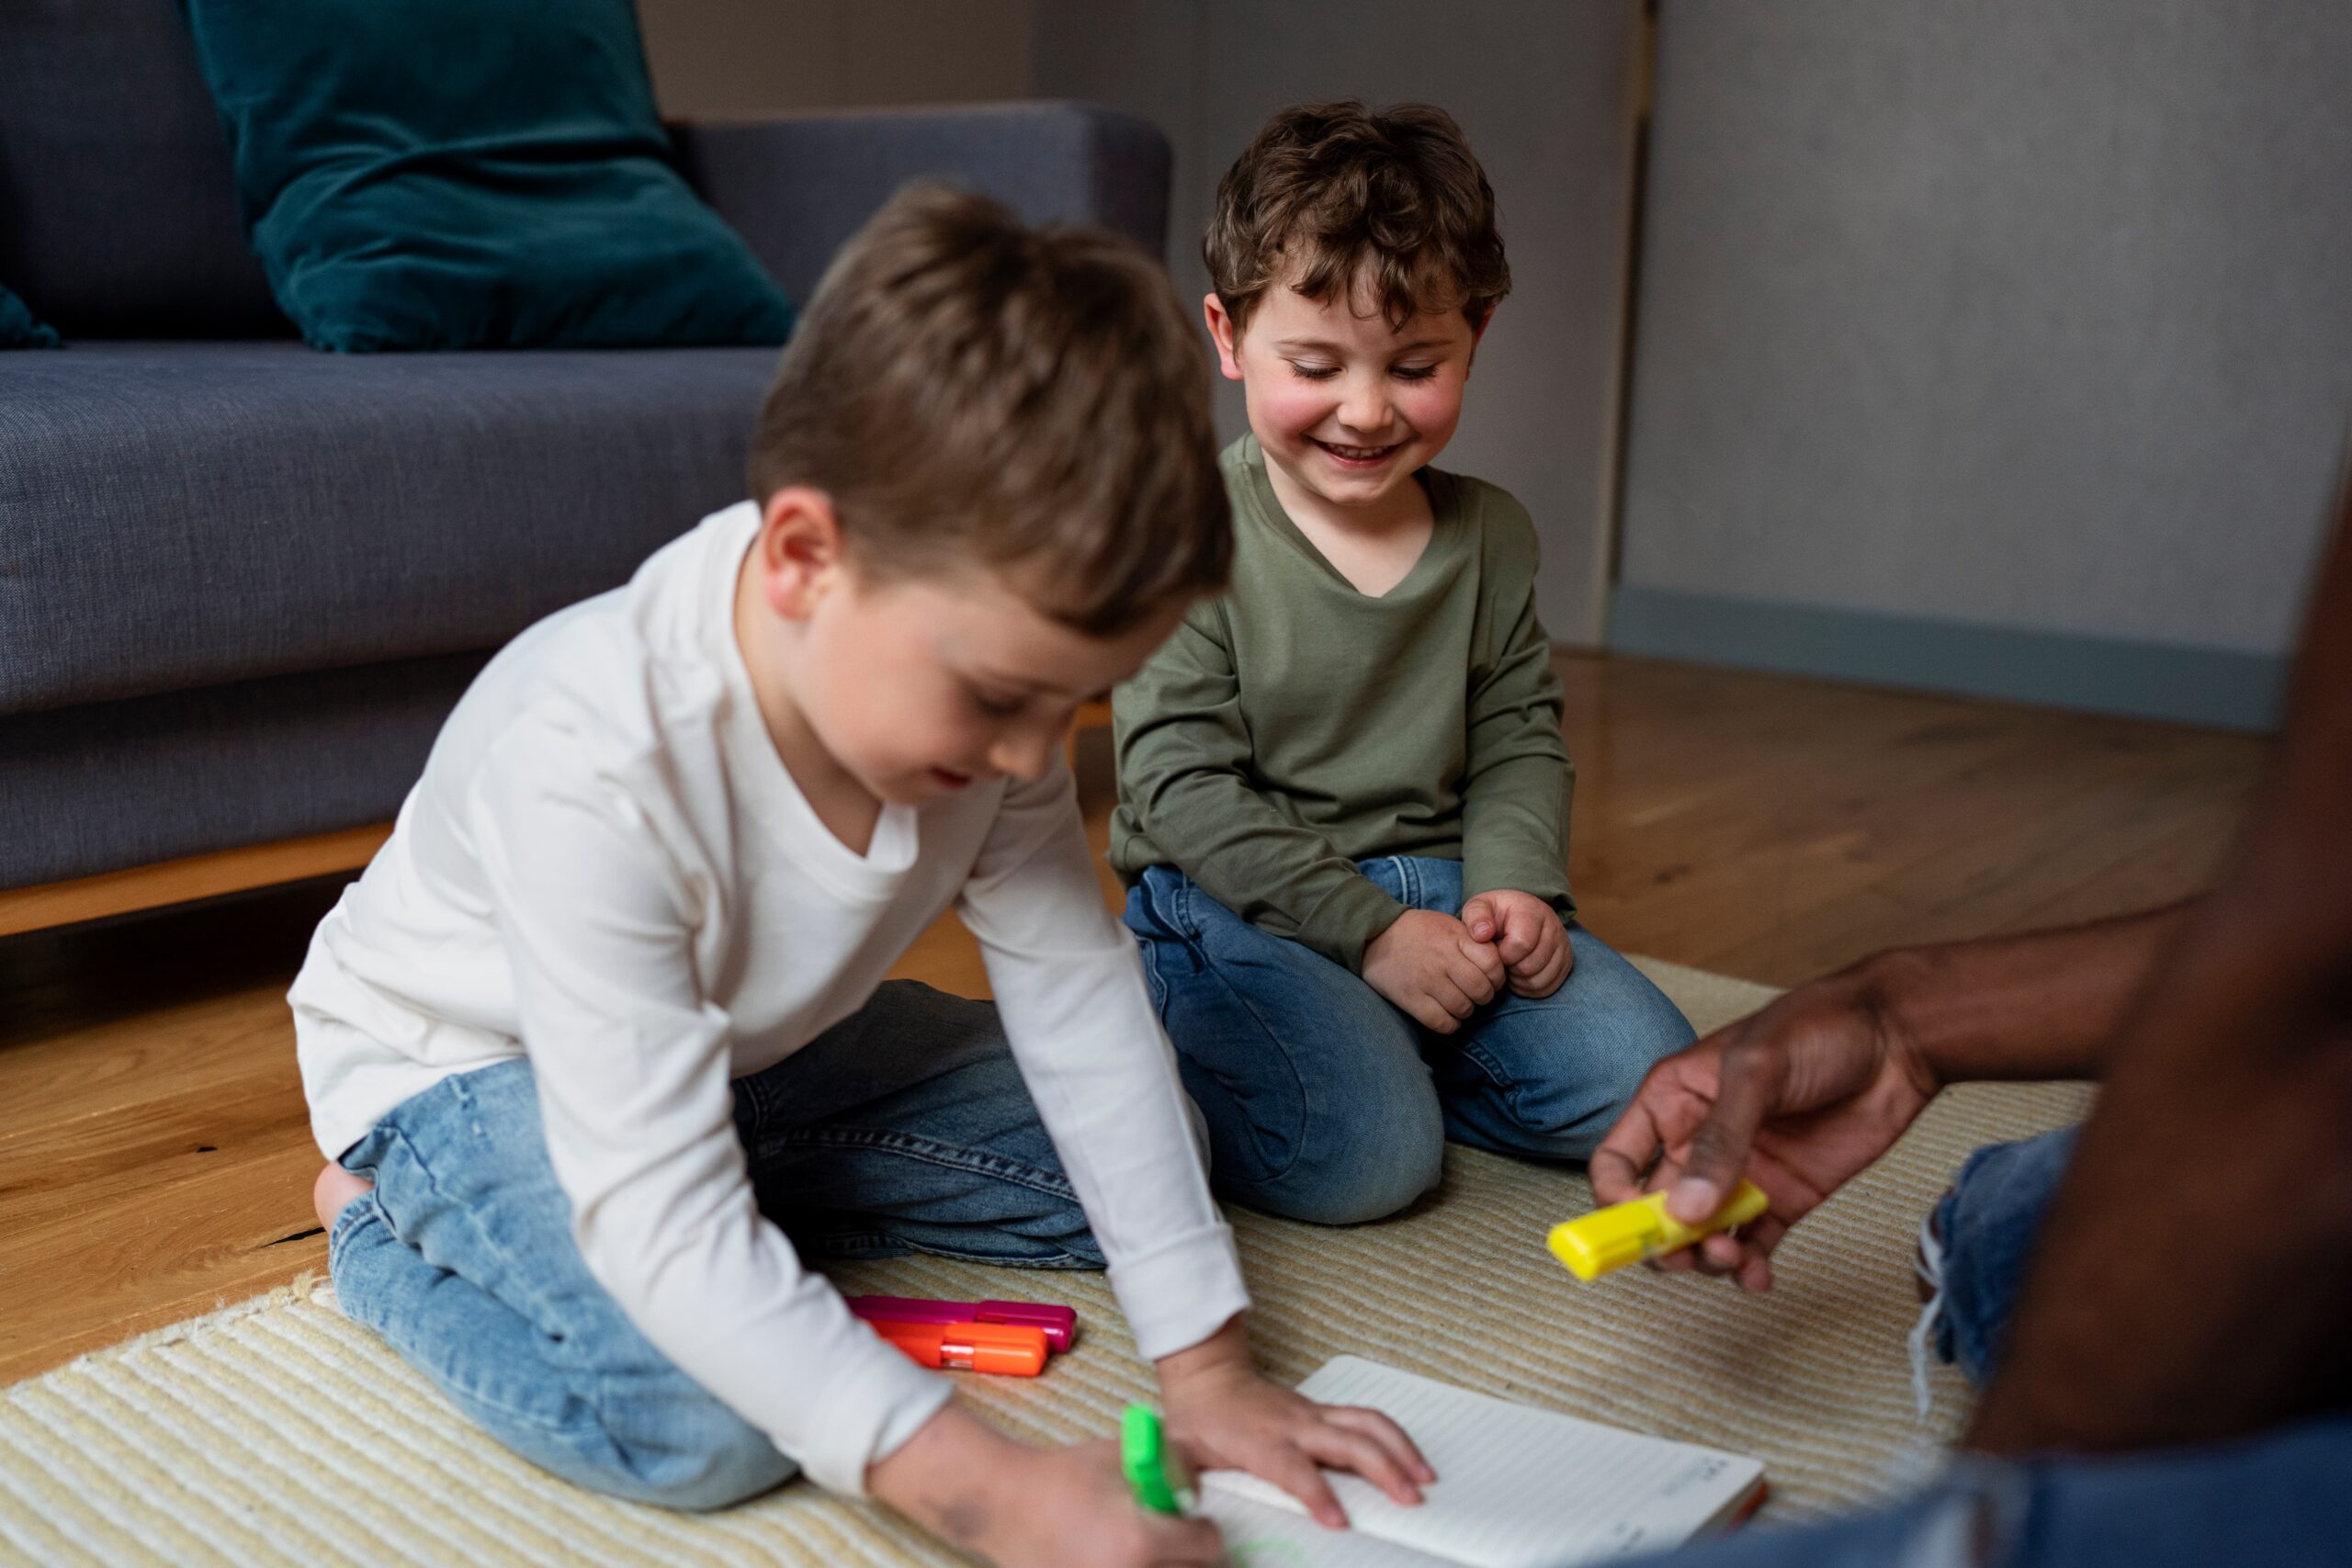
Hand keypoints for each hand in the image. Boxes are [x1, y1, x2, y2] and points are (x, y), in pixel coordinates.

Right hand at [868, 1404, 1223, 1566]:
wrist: (1005, 1502)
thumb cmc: (1063, 1474)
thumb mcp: (1121, 1456)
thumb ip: (1168, 1464)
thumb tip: (1198, 1483)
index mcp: (1142, 1540)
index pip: (1207, 1546)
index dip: (1203, 1529)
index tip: (1192, 1523)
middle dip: (1187, 1556)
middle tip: (1172, 1540)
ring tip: (1143, 1550)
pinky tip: (1120, 1559)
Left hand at [1157, 1317, 1433, 1528]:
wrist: (1207, 1378)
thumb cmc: (1197, 1419)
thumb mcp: (1180, 1454)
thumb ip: (1183, 1484)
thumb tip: (1183, 1513)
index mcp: (1258, 1440)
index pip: (1294, 1469)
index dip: (1317, 1494)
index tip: (1339, 1520)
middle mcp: (1293, 1424)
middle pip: (1348, 1442)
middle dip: (1383, 1470)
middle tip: (1409, 1500)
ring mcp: (1312, 1414)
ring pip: (1366, 1423)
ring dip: (1400, 1450)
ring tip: (1425, 1478)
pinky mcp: (1324, 1410)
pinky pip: (1367, 1418)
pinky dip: (1395, 1437)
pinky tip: (1411, 1458)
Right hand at [1362, 910, 1505, 1032]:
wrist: (1375, 935)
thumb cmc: (1418, 931)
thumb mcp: (1449, 925)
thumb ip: (1473, 942)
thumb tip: (1498, 965)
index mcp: (1456, 937)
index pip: (1493, 964)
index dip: (1497, 977)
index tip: (1490, 979)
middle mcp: (1443, 958)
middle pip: (1481, 990)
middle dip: (1484, 997)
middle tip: (1476, 995)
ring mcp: (1426, 979)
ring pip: (1463, 1008)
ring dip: (1466, 1011)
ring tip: (1459, 1004)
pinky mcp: (1410, 998)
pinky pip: (1441, 1022)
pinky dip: (1450, 1025)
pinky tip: (1447, 1017)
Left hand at [1460, 890, 1574, 997]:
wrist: (1518, 914)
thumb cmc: (1496, 914)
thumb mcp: (1480, 907)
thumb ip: (1476, 916)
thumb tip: (1482, 934)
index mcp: (1532, 912)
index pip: (1521, 944)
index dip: (1503, 954)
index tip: (1495, 949)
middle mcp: (1554, 927)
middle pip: (1530, 966)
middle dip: (1509, 968)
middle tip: (1501, 960)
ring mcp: (1563, 946)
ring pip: (1540, 980)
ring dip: (1518, 980)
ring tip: (1509, 966)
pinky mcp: (1566, 963)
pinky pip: (1547, 988)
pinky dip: (1529, 988)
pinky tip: (1518, 975)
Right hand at [1586, 965, 1939, 1292]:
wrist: (1898, 1038)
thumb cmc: (1819, 1027)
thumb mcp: (1757, 1071)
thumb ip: (1721, 1140)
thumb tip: (1685, 1210)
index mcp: (1672, 1100)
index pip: (1617, 1161)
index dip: (1615, 1200)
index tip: (1639, 1227)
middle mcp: (1698, 1141)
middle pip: (1655, 1210)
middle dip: (1666, 1241)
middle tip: (1691, 1254)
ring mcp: (1742, 1173)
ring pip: (1702, 1235)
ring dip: (1708, 1259)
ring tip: (1735, 1259)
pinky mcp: (1785, 1197)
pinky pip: (1753, 1245)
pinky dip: (1750, 1269)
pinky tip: (1760, 1275)